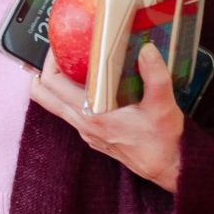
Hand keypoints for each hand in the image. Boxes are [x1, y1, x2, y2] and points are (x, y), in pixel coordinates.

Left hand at [29, 42, 184, 192]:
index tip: (58, 46)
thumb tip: (146, 50)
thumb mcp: (163, 105)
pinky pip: (72, 113)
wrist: (168, 167)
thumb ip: (155, 75)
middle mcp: (83, 124)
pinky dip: (72, 96)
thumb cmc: (162, 140)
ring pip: (57, 105)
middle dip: (45, 71)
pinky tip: (90, 84)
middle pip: (45, 95)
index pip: (52, 85)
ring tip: (74, 63)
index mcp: (92, 115)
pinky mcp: (94, 135)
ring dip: (58, 84)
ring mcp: (87, 131)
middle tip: (59, 53)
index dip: (49, 62)